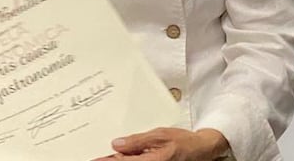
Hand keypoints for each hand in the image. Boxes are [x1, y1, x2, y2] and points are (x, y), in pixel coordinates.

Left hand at [94, 127, 228, 160]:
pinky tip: (122, 155)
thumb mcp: (161, 135)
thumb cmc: (183, 142)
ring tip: (108, 153)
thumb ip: (138, 140)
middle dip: (111, 159)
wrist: (200, 150)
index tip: (93, 158)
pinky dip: (128, 159)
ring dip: (120, 159)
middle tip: (98, 154)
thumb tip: (117, 143)